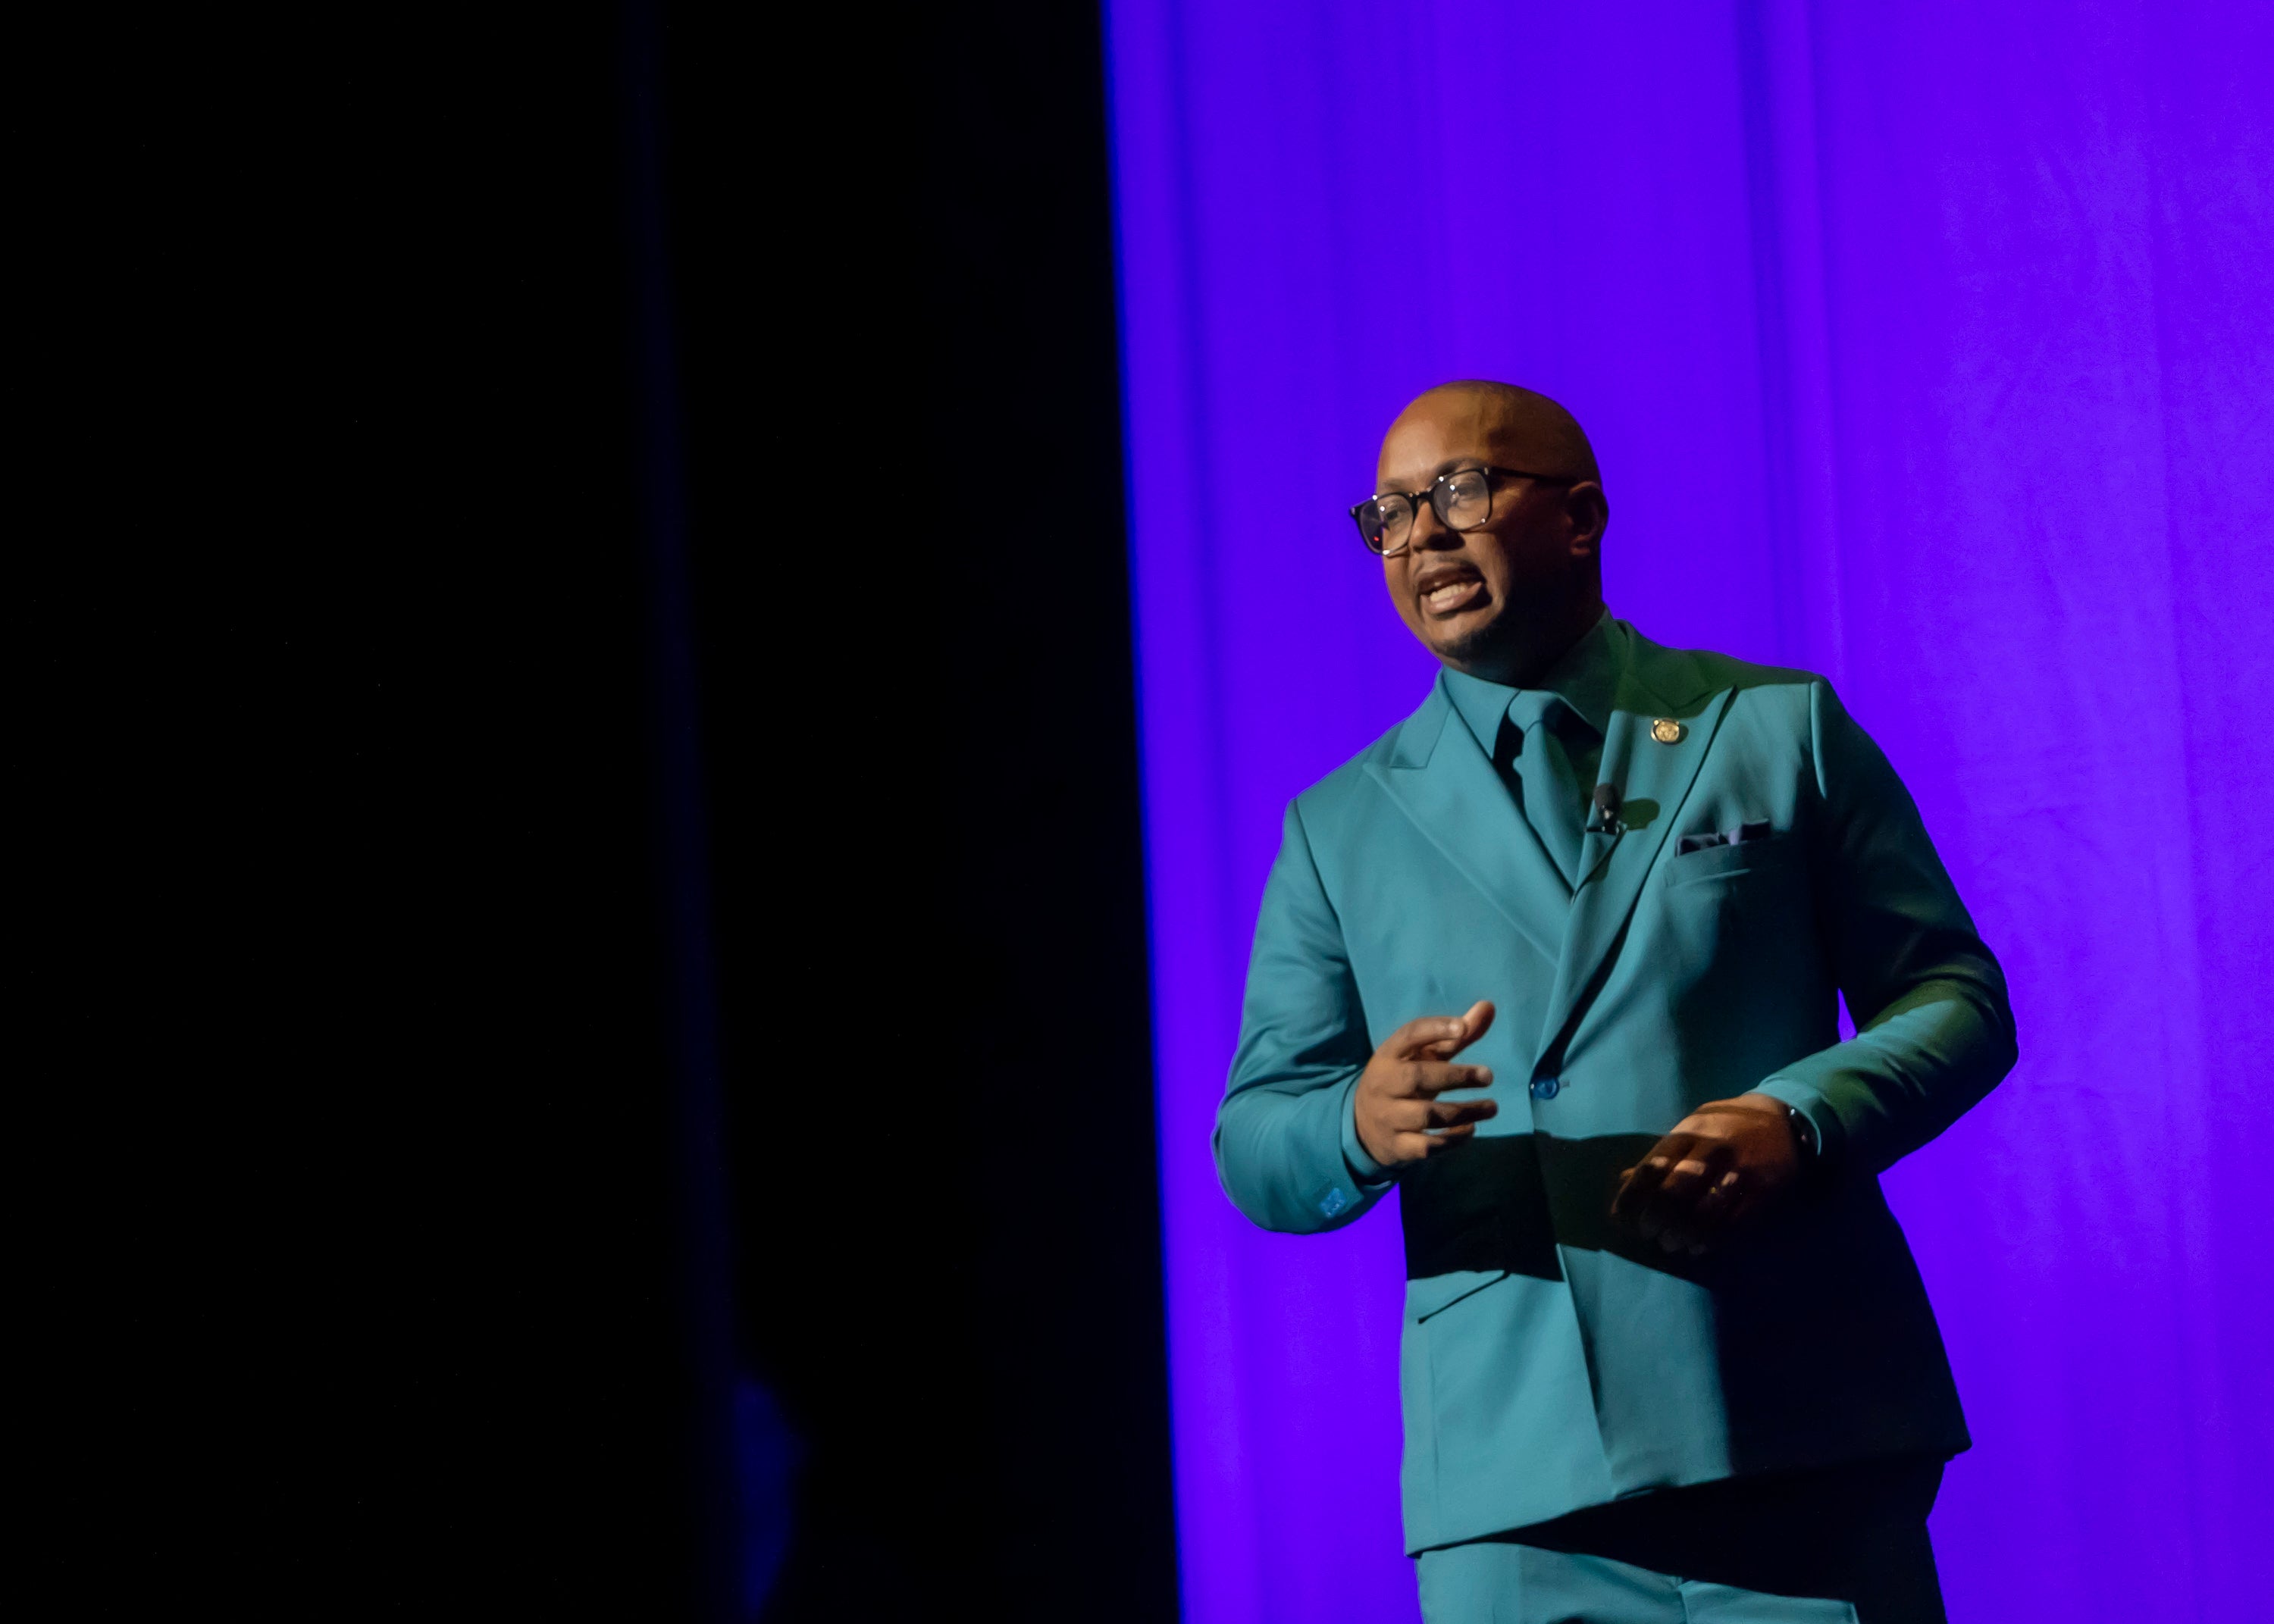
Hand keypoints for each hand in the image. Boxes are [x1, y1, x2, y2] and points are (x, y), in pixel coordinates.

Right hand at [1353, 1001, 1498, 1168]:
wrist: (1364, 1125)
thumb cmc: (1404, 1081)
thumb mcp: (1422, 1056)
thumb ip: (1454, 1036)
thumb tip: (1489, 1006)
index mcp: (1388, 1055)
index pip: (1408, 1035)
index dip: (1435, 1029)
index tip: (1462, 1028)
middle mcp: (1384, 1084)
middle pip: (1418, 1078)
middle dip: (1456, 1076)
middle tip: (1488, 1076)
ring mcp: (1388, 1117)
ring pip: (1427, 1115)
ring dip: (1464, 1112)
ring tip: (1492, 1107)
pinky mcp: (1397, 1146)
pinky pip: (1426, 1146)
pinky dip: (1452, 1140)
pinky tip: (1471, 1129)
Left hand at [1610, 1093, 1799, 1255]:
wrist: (1784, 1121)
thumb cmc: (1726, 1127)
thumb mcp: (1692, 1128)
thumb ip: (1661, 1154)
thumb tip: (1624, 1181)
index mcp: (1690, 1132)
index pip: (1652, 1167)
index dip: (1632, 1196)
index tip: (1621, 1216)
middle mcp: (1713, 1150)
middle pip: (1675, 1193)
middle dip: (1656, 1219)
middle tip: (1649, 1232)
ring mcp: (1740, 1171)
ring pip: (1703, 1213)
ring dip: (1682, 1235)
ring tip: (1672, 1243)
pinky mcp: (1762, 1192)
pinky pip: (1732, 1223)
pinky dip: (1711, 1240)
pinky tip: (1699, 1247)